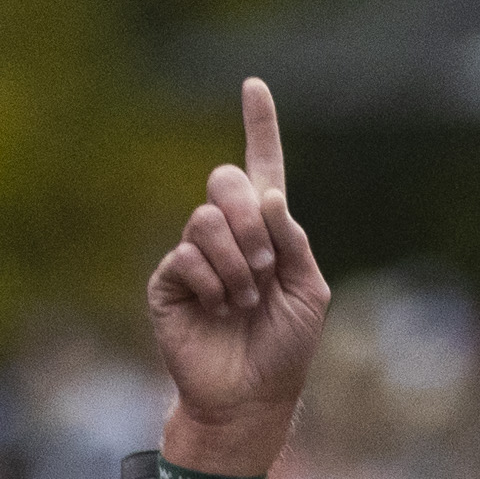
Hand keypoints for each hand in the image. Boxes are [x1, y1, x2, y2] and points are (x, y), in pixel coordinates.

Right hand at [146, 78, 330, 452]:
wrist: (252, 394)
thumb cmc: (286, 346)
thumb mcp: (310, 290)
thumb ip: (295, 240)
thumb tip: (268, 194)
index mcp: (268, 230)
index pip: (262, 167)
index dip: (259, 125)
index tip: (254, 84)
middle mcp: (228, 234)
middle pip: (224, 182)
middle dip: (251, 222)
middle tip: (266, 266)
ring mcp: (195, 254)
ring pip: (205, 220)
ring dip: (237, 264)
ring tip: (245, 300)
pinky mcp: (169, 280)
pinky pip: (187, 256)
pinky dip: (214, 284)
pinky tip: (219, 310)